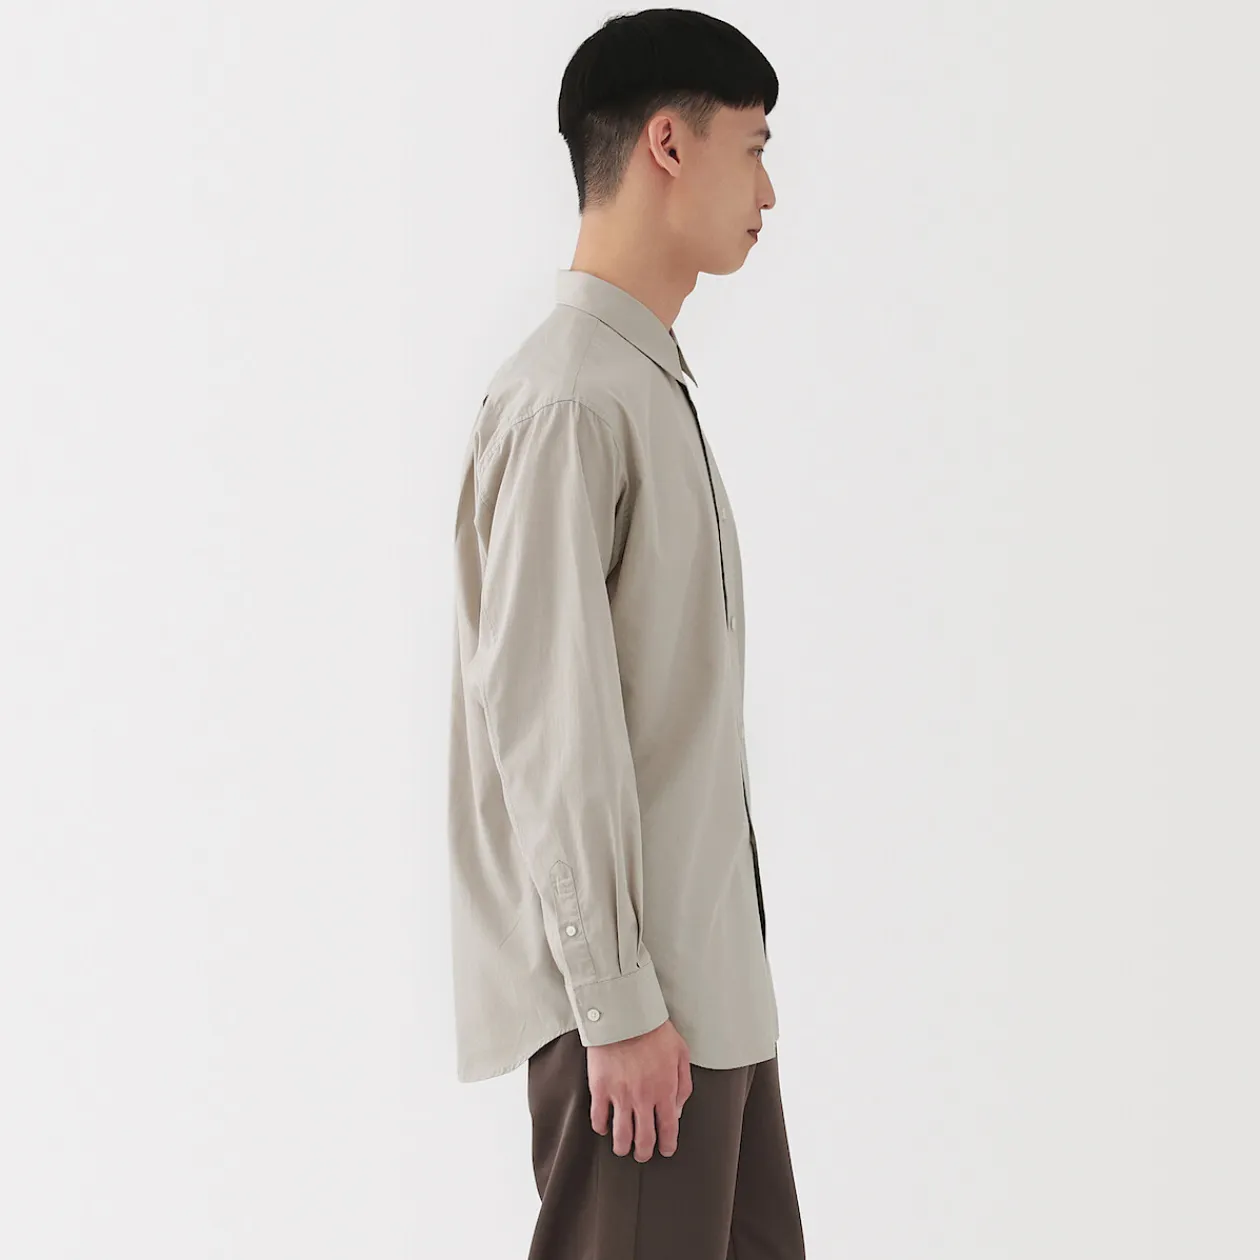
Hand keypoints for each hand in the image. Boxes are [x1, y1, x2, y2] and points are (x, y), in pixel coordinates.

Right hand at [588, 1018, 692, 1161]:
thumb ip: (683, 1085)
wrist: (624, 1014)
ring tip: (623, 1148)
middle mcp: (643, 1099)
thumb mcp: (681, 1053)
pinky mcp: (600, 1089)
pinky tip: (605, 1127)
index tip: (666, 1149)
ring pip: (621, 1136)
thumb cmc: (655, 1030)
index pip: (668, 1129)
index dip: (667, 1144)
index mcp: (665, 1091)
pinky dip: (602, 1128)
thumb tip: (678, 1110)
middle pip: (644, 1140)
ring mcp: (620, 1096)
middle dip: (644, 1153)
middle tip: (643, 1154)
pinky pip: (598, 1119)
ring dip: (623, 1147)